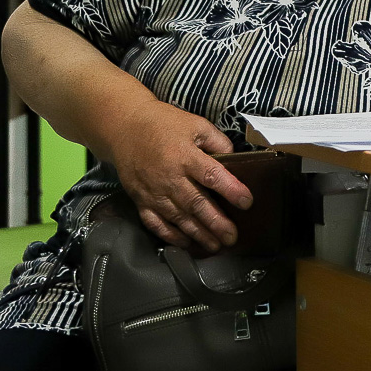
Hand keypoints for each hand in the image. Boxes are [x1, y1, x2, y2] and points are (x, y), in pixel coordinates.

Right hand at [105, 99, 251, 252]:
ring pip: (179, 217)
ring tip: (215, 245)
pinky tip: (186, 243)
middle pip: (196, 203)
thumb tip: (235, 160)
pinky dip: (171, 235)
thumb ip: (218, 142)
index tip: (246, 202)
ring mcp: (154, 192)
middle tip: (232, 237)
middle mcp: (170, 177)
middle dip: (216, 223)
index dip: (231, 190)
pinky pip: (156, 223)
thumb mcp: (196, 125)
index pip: (212, 176)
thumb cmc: (163, 124)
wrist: (124, 128)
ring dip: (198, 234)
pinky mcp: (141, 200)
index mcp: (185, 156)